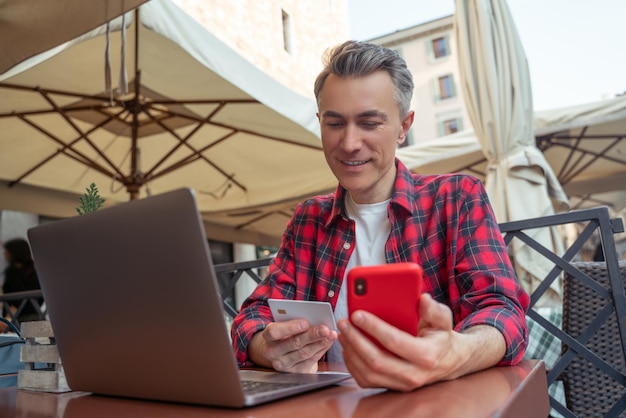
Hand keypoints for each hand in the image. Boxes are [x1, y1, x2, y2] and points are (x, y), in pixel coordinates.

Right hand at [249, 319, 337, 372]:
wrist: (277, 352)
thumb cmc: (283, 334)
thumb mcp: (283, 325)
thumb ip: (294, 322)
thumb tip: (314, 320)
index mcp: (268, 337)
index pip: (275, 332)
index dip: (291, 327)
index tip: (306, 323)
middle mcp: (272, 352)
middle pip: (294, 343)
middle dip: (312, 335)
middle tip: (325, 329)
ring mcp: (283, 364)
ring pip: (304, 353)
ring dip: (320, 343)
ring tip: (331, 335)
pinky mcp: (294, 372)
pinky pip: (310, 361)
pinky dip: (321, 350)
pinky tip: (328, 342)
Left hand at [337, 293, 504, 390]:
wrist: (447, 362)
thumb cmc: (440, 337)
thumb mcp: (443, 320)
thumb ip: (433, 310)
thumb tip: (423, 299)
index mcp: (426, 355)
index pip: (395, 341)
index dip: (374, 327)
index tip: (357, 314)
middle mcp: (413, 374)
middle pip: (376, 360)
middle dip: (356, 339)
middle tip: (344, 323)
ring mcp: (401, 384)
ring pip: (368, 373)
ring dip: (351, 352)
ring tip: (343, 332)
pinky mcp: (391, 387)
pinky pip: (365, 380)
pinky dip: (352, 364)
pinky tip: (347, 347)